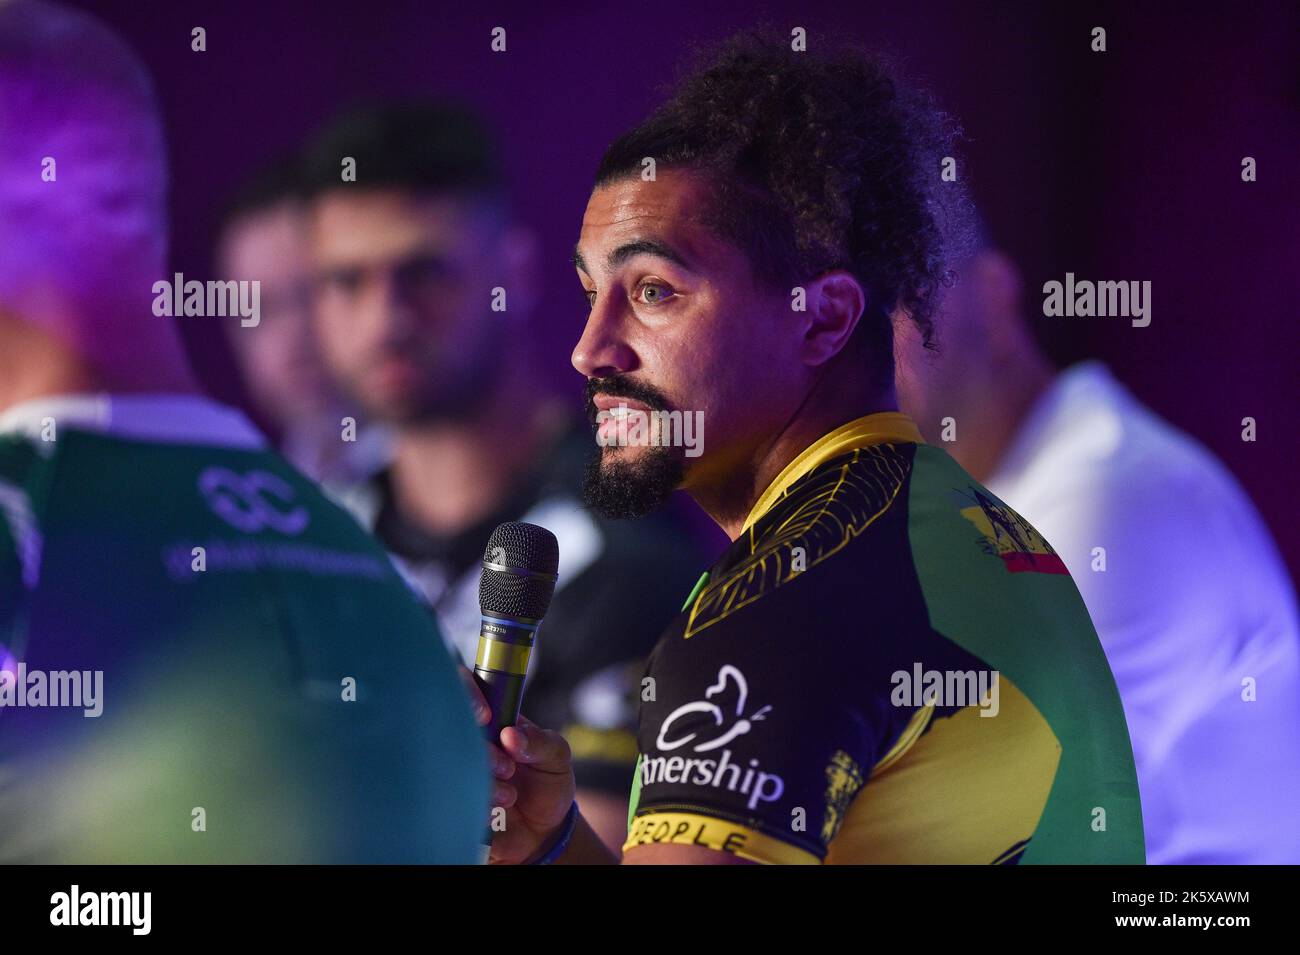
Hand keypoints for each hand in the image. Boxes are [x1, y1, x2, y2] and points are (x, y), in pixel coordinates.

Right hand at [460, 667, 575, 863]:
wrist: (542, 832)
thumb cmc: (548, 783)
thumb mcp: (556, 756)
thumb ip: (539, 741)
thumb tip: (510, 735)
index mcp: (488, 719)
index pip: (463, 687)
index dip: (467, 695)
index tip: (485, 717)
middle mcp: (464, 740)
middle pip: (450, 729)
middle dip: (483, 751)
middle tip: (508, 768)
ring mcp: (451, 770)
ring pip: (447, 767)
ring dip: (483, 784)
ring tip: (509, 797)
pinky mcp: (447, 803)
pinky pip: (446, 802)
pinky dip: (475, 809)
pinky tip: (494, 818)